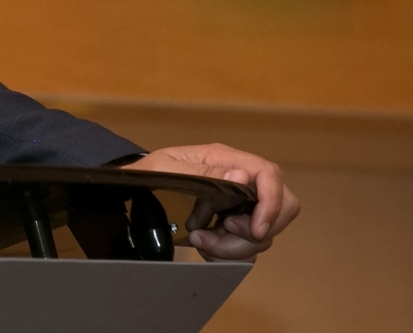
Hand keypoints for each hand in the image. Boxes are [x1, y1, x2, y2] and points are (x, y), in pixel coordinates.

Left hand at [124, 143, 300, 259]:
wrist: (132, 191)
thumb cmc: (147, 173)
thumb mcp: (165, 169)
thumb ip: (202, 172)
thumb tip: (242, 176)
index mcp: (224, 159)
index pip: (270, 175)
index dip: (272, 204)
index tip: (255, 230)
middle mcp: (238, 179)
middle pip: (281, 208)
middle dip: (254, 232)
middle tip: (220, 232)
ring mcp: (238, 202)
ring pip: (263, 233)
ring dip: (234, 246)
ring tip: (199, 240)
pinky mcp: (232, 222)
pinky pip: (247, 245)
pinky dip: (227, 253)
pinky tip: (203, 246)